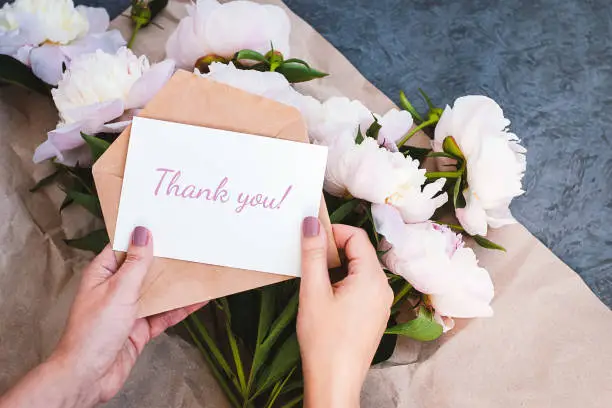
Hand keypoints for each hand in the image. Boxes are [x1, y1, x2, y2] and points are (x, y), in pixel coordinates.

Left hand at [0, 227, 204, 407]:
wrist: (88, 376)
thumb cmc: (93, 333)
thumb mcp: (118, 290)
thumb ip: (135, 263)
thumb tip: (142, 233)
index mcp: (103, 274)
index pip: (124, 247)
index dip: (142, 235)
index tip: (163, 222)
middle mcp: (115, 289)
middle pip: (144, 268)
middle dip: (165, 259)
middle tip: (188, 244)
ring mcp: (129, 309)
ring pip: (157, 291)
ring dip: (176, 284)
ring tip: (198, 269)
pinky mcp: (140, 328)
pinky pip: (164, 313)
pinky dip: (181, 307)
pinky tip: (198, 300)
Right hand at [297, 217, 393, 407]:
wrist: (335, 381)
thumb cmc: (324, 340)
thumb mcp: (313, 291)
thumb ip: (313, 253)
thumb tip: (312, 222)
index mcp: (371, 278)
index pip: (357, 236)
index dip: (333, 232)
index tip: (311, 239)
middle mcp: (383, 287)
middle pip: (360, 252)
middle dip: (334, 250)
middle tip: (309, 260)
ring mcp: (381, 303)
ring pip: (359, 269)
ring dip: (337, 267)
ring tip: (315, 281)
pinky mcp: (375, 315)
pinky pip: (362, 287)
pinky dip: (343, 282)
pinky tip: (325, 298)